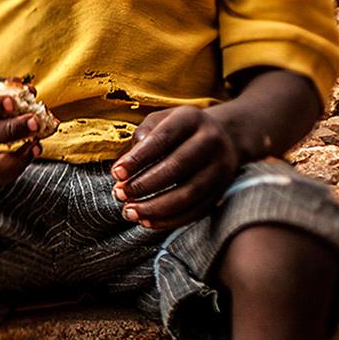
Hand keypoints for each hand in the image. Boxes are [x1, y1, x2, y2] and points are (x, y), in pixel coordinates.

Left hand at [109, 106, 243, 231]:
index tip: (116, 173)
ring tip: (131, 212)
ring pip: (188, 194)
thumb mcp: (161, 121)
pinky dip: (170, 220)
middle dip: (144, 185)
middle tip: (120, 194)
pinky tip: (148, 221)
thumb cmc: (180, 130)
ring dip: (155, 208)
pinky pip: (196, 210)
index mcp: (191, 119)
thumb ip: (143, 136)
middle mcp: (210, 141)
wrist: (222, 137)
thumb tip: (127, 165)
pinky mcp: (221, 190)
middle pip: (176, 167)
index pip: (162, 139)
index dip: (138, 158)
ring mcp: (220, 167)